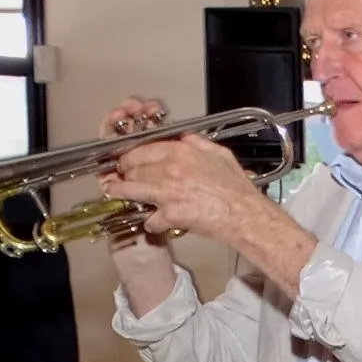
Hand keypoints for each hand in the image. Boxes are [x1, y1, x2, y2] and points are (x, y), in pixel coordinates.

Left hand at [103, 122, 278, 247]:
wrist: (245, 214)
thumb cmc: (236, 189)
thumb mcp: (220, 154)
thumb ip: (199, 143)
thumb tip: (186, 139)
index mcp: (182, 152)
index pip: (144, 149)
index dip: (131, 156)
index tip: (128, 160)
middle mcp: (171, 169)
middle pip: (134, 168)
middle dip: (125, 173)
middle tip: (121, 177)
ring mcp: (168, 192)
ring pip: (132, 190)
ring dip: (122, 192)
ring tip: (116, 193)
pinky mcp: (171, 214)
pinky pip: (151, 219)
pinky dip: (151, 222)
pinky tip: (153, 222)